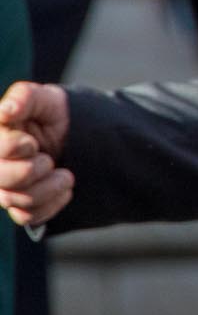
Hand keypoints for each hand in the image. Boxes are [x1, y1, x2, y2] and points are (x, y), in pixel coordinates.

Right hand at [0, 82, 71, 226]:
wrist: (73, 135)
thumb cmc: (53, 114)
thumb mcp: (45, 98)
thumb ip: (25, 97)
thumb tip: (7, 109)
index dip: (14, 148)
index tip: (32, 142)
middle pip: (1, 180)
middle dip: (31, 171)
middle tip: (49, 160)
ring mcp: (5, 186)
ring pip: (15, 200)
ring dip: (47, 188)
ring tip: (66, 175)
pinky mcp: (20, 204)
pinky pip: (28, 216)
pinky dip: (52, 204)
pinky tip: (66, 189)